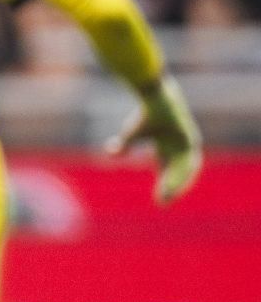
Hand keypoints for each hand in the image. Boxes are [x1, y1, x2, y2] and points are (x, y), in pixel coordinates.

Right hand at [109, 74, 202, 204]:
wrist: (155, 97)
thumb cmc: (144, 114)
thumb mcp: (131, 134)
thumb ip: (123, 146)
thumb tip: (109, 154)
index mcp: (169, 146)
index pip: (170, 170)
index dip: (164, 185)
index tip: (159, 200)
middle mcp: (180, 147)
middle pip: (178, 172)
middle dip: (171, 188)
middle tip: (162, 204)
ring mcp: (188, 143)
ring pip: (185, 170)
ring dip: (176, 186)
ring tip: (166, 199)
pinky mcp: (191, 140)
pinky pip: (188, 163)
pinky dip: (181, 176)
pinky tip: (173, 187)